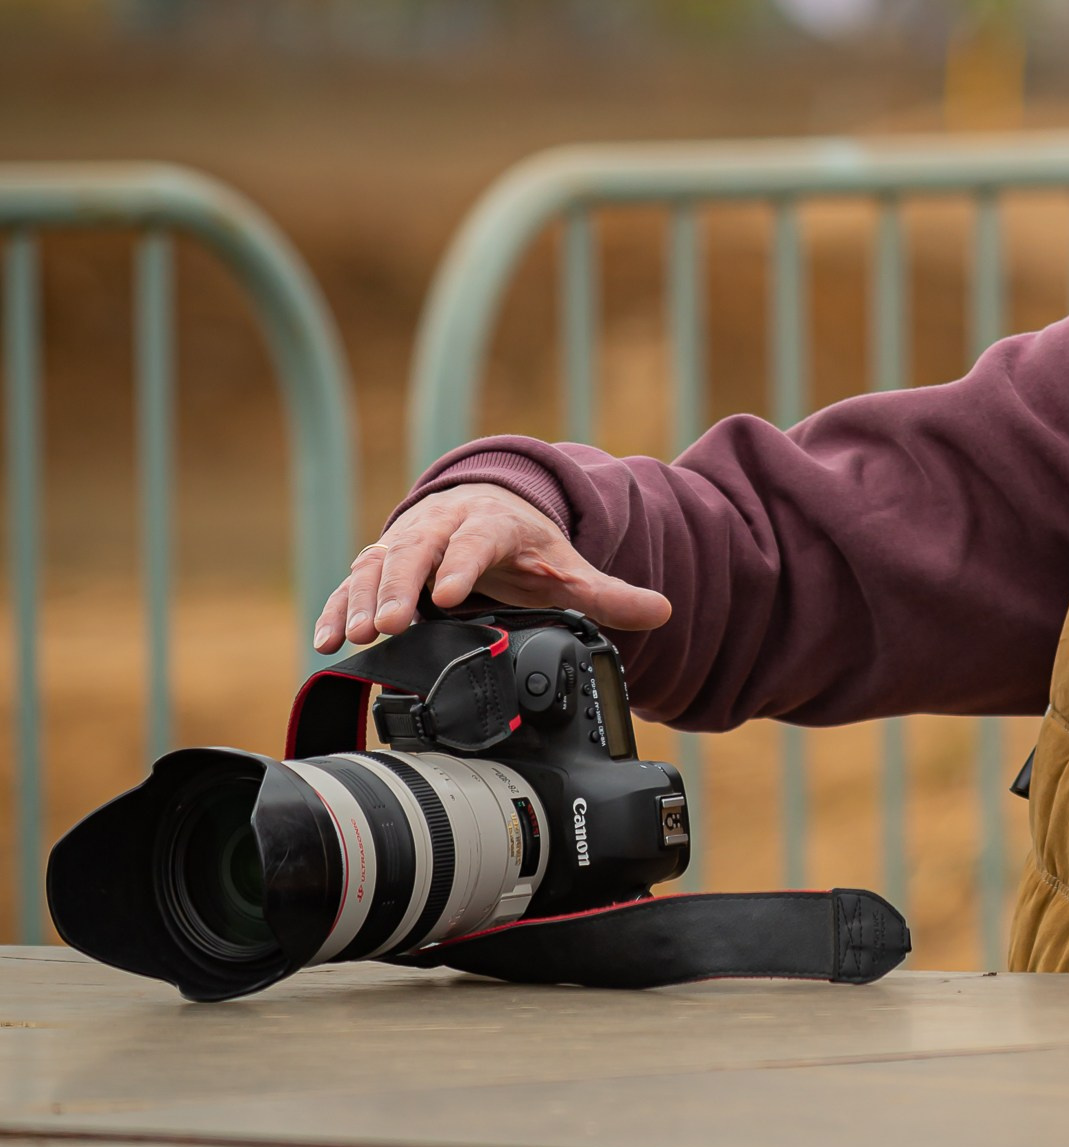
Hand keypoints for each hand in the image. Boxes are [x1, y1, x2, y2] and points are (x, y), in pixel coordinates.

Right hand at [313, 483, 672, 653]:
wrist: (486, 506)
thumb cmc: (526, 544)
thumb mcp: (567, 566)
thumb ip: (609, 594)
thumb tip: (664, 610)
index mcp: (492, 524)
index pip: (476, 541)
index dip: (461, 566)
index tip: (448, 596)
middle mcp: (443, 526)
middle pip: (416, 551)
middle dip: (398, 587)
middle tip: (387, 625)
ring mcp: (407, 542)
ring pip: (377, 566)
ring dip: (361, 601)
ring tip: (353, 637)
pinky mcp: (381, 562)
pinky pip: (352, 583)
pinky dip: (338, 608)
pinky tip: (327, 640)